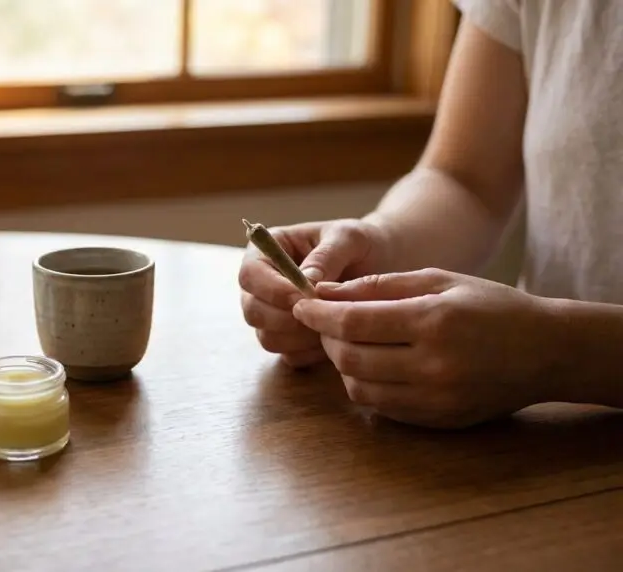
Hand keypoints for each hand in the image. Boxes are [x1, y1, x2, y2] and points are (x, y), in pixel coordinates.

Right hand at [238, 219, 391, 367]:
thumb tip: (304, 280)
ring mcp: (272, 315)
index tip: (306, 296)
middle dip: (286, 319)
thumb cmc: (360, 244)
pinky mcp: (289, 339)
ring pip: (268, 338)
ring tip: (333, 324)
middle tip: (322, 315)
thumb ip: (325, 256)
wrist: (381, 264)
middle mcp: (262, 286)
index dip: (272, 289)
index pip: (250, 275)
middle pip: (252, 311)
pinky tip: (335, 336)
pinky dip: (311, 352)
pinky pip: (289, 355)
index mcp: (266, 252)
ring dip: (300, 338)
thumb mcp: (348, 238)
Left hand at [292, 268, 558, 428]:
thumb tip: (325, 293)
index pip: (354, 322)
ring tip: (349, 343)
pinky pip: (382, 407)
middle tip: (324, 322)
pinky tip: (372, 366)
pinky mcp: (438, 421)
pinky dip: (365, 386)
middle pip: (350, 357)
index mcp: (433, 321)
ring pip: (359, 387)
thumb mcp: (438, 281)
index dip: (319, 314)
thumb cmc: (491, 307)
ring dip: (343, 365)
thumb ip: (379, 286)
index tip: (301, 305)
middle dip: (327, 338)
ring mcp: (436, 398)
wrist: (547, 352)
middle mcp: (433, 364)